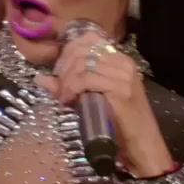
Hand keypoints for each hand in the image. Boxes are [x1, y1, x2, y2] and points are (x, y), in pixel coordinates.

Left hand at [35, 31, 174, 177]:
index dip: (68, 53)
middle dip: (63, 68)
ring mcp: (123, 74)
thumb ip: (69, 86)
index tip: (60, 73)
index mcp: (120, 60)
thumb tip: (40, 79)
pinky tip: (68, 101)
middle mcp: (123, 62)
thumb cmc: (119, 124)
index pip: (89, 40)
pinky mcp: (120, 88)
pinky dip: (71, 89)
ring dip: (66, 81)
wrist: (143, 143)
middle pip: (82, 51)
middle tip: (59, 89)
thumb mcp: (91, 99)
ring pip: (82, 64)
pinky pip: (86, 79)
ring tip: (64, 98)